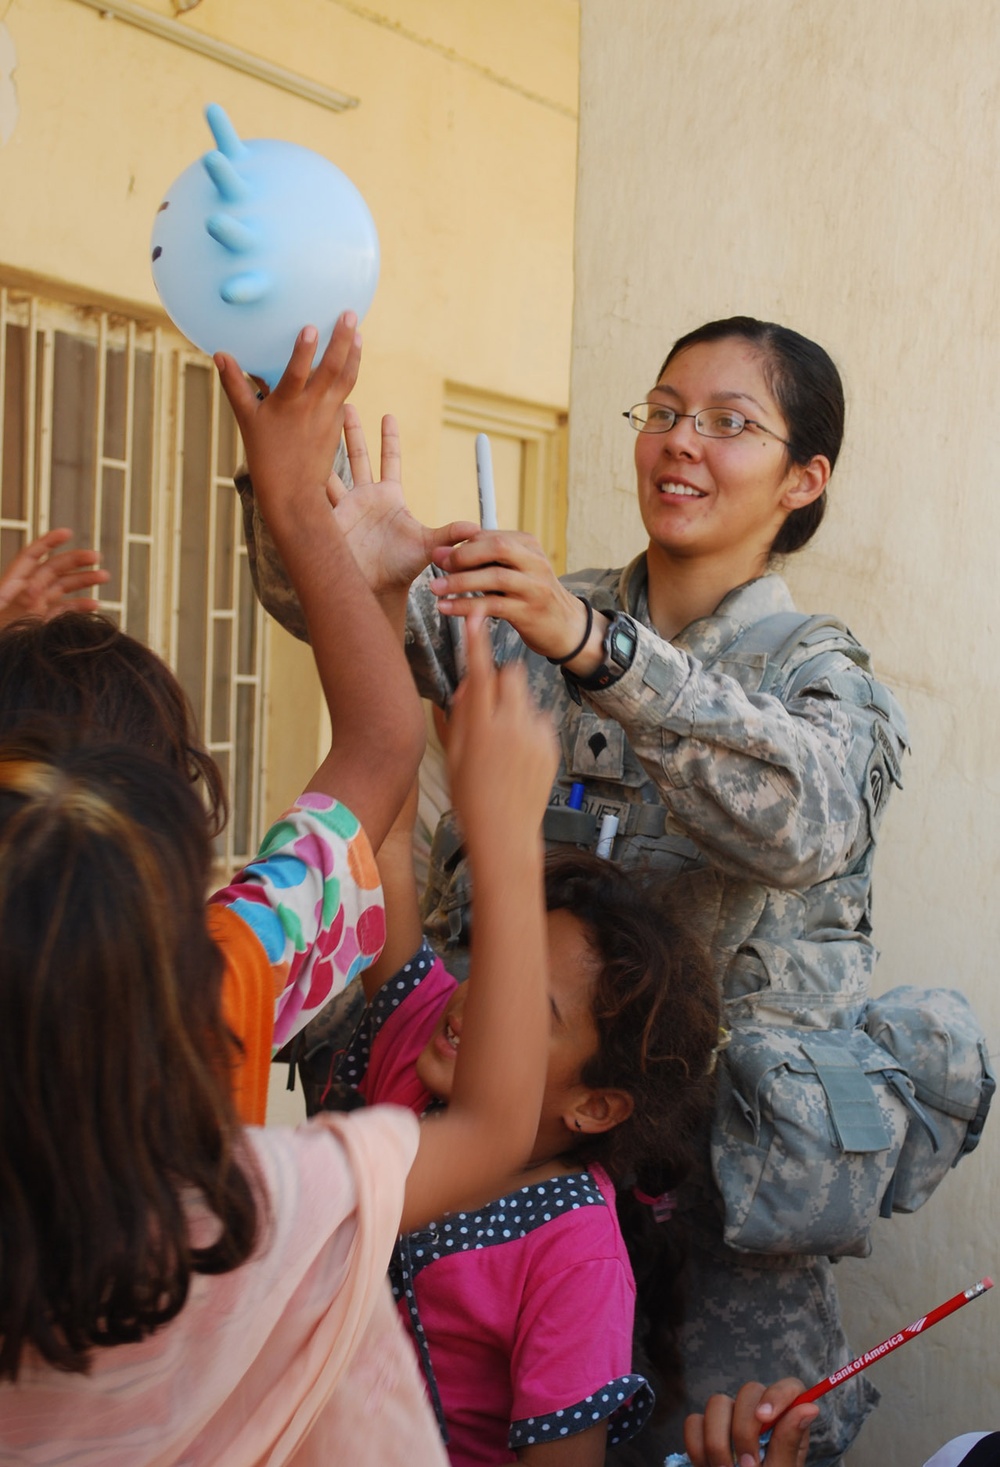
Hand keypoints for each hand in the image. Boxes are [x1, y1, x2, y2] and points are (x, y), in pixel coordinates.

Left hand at [0, 529, 108, 628]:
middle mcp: (25, 594)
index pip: (31, 556)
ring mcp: (35, 609)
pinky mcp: (43, 624)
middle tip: (97, 557)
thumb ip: (9, 597)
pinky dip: (80, 607)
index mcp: (11, 586)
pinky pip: (64, 611)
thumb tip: (32, 588)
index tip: (68, 533)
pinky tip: (95, 605)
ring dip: (83, 580)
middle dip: (75, 560)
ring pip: (63, 588)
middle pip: (53, 569)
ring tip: (104, 576)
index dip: (48, 543)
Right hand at [216, 315, 360, 528]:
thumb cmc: (266, 455)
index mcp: (287, 405)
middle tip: (350, 314)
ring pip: (347, 379)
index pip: (297, 373)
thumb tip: (220, 354)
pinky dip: (350, 373)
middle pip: (333, 369)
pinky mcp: (337, 424)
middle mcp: (312, 408)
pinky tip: (353, 358)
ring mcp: (329, 415)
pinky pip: (345, 393)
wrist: (294, 492)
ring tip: (358, 333)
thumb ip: (235, 384)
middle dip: (343, 340)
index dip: (304, 350)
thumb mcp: (247, 419)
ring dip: (354, 354)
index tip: (311, 326)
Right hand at [325, 403, 477, 596]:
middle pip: (357, 455)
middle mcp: (365, 496)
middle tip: (344, 402)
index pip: (390, 460)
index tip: (388, 415)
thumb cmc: (402, 568)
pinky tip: (294, 459)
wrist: (375, 589)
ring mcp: (344, 506)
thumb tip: (477, 527)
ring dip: (323, 447)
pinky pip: (314, 494)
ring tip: (313, 422)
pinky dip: (306, 478)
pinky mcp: (328, 518)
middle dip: (352, 430)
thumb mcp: (428, 547)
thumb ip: (449, 534)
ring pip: (331, 468)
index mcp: (389, 496)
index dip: (389, 438)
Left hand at [428, 530, 592, 660]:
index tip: (440, 552)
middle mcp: (535, 563)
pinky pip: (493, 606)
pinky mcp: (528, 612)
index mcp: (529, 547)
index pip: (493, 535)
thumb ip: (490, 560)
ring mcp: (534, 587)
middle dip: (464, 554)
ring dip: (460, 582)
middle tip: (440, 564)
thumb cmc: (532, 596)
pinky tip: (447, 608)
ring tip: (436, 589)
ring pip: (494, 577)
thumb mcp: (518, 571)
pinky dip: (466, 606)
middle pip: (498, 547)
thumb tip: (447, 552)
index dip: (464, 543)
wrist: (566, 627)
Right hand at [446, 613, 557, 859]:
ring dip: (512, 708)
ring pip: (525, 699)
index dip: (476, 640)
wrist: (505, 833)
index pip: (478, 671)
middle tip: (488, 701)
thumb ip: (459, 716)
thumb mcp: (452, 755)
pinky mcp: (551, 745)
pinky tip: (516, 759)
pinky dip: (526, 729)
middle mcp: (511, 725)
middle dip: (500, 677)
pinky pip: (538, 721)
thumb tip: (468, 687)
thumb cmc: (469, 798)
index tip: (476, 615)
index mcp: (480, 727)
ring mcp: (535, 735)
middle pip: (511, 674)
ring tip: (501, 746)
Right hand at [684, 1379, 817, 1466]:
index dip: (777, 1394)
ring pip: (717, 1403)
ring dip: (718, 1442)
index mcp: (788, 1424)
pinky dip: (697, 1446)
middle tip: (747, 1466)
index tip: (765, 1418)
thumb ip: (789, 1442)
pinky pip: (693, 1422)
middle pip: (749, 1391)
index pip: (790, 1388)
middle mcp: (759, 1415)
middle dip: (744, 1429)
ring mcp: (730, 1420)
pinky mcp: (704, 1430)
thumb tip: (810, 1407)